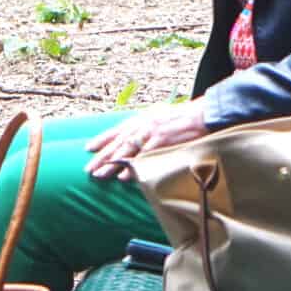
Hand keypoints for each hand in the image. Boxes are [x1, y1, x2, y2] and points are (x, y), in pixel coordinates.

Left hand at [85, 99, 207, 181]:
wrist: (202, 115)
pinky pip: (143, 155)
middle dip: (102, 156)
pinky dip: (133, 165)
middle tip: (88, 169)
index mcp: (143, 118)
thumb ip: (146, 129)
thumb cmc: (182, 120)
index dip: (102, 139)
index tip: (88, 148)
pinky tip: (124, 175)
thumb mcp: (160, 118)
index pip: (118, 129)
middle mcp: (144, 123)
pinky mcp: (162, 140)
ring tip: (100, 175)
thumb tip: (135, 141)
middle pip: (118, 141)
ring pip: (126, 148)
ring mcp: (152, 131)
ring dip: (112, 163)